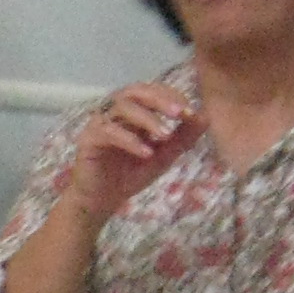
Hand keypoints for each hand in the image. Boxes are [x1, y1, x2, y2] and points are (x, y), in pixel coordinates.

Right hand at [59, 82, 200, 223]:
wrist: (101, 202)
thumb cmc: (129, 176)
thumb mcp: (163, 157)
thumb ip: (182, 138)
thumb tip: (205, 118)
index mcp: (133, 111)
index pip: (153, 92)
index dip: (173, 98)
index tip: (192, 113)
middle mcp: (115, 111)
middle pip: (136, 91)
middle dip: (161, 99)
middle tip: (180, 113)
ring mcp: (100, 122)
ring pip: (122, 107)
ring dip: (147, 118)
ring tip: (165, 135)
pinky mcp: (88, 138)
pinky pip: (109, 131)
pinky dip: (130, 140)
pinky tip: (146, 153)